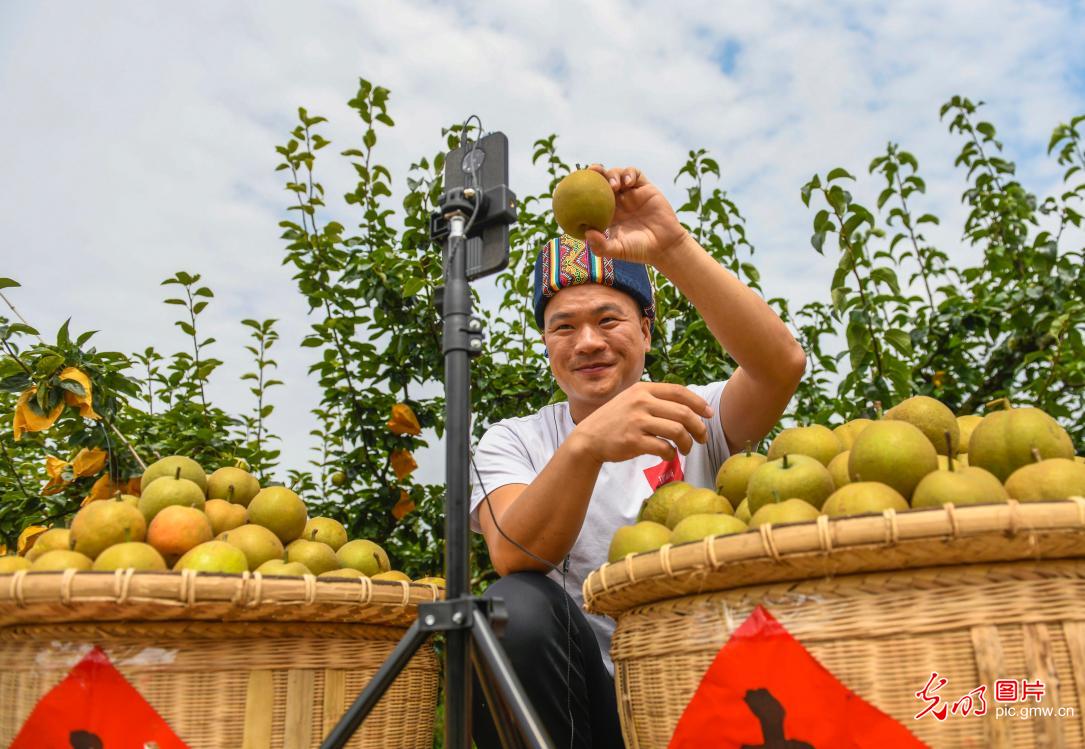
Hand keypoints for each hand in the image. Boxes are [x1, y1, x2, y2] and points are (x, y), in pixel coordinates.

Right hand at [569, 382, 712, 463]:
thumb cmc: (615, 421)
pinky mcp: (633, 440)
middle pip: (683, 413)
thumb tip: (687, 406)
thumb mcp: (631, 400)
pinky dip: (671, 453)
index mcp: (643, 389)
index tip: (709, 414)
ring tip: (687, 449)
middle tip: (702, 438)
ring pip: (677, 430)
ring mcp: (637, 421)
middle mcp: (641, 402)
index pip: (679, 391)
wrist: (589, 438)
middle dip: (698, 427)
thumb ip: (654, 399)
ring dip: (688, 442)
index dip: (698, 402)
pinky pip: (664, 447)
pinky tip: (670, 455)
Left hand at [582, 164, 688, 266]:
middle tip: (590, 171)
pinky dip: (629, 173)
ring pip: (618, 174)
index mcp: (607, 213)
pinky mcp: (645, 188)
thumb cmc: (639, 251)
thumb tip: (586, 234)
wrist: (664, 246)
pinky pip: (635, 174)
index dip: (582, 188)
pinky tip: (628, 182)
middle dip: (595, 172)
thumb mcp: (617, 250)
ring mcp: (631, 193)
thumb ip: (601, 245)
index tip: (573, 184)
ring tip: (614, 186)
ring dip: (613, 174)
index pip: (591, 196)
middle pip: (603, 180)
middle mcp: (618, 201)